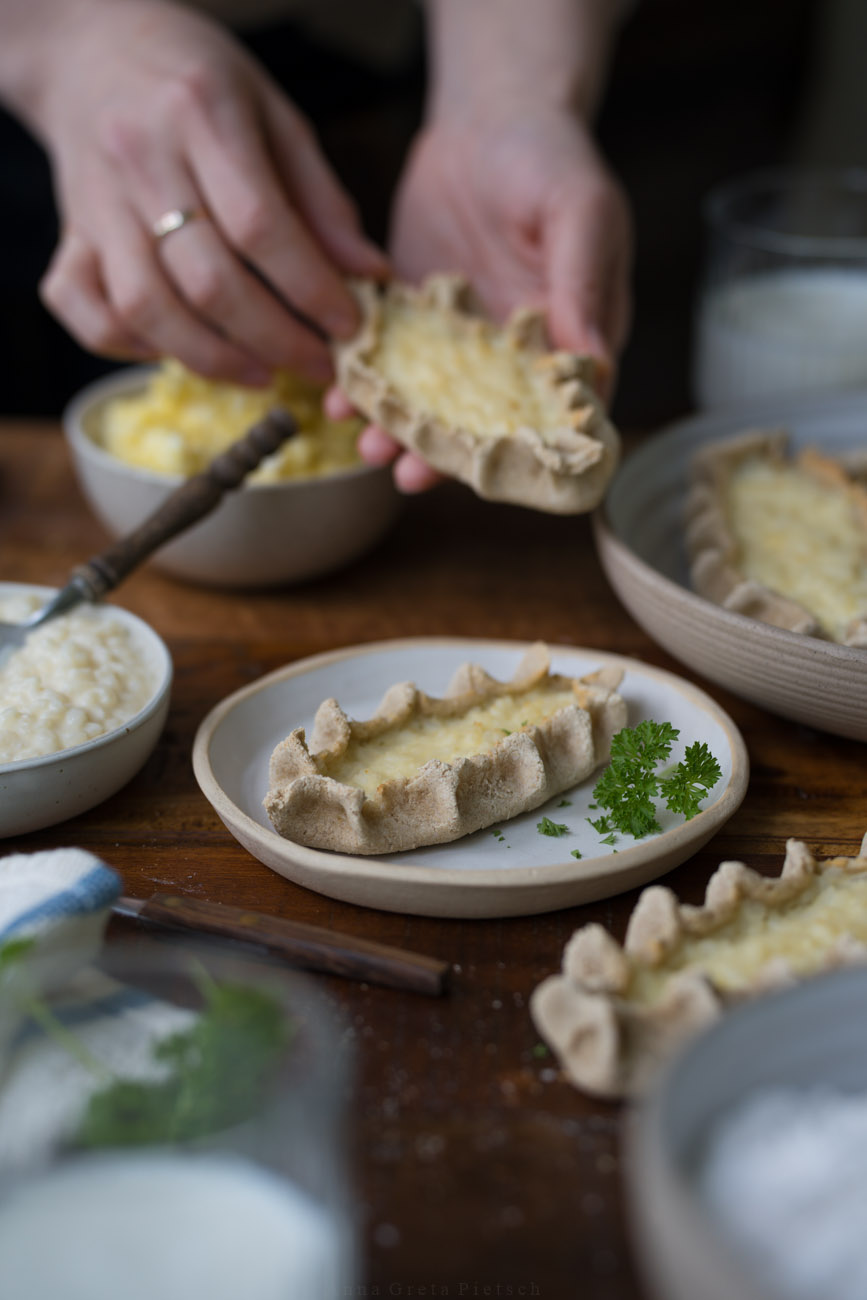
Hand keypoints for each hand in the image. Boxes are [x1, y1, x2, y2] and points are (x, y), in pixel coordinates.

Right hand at [31, 0, 387, 383]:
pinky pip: (83, 309)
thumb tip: (371, 274)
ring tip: (263, 373)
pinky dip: (128, 345)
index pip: (260, 225)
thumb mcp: (273, 112)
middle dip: (276, 340)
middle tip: (320, 365)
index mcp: (201, 114)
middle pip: (208, 280)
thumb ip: (320, 197)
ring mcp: (96, 203)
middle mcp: (140, 158)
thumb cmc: (197, 81)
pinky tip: (177, 350)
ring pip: (146, 307)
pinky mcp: (69, 235)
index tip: (350, 326)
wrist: (92, 49)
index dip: (312, 289)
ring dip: (212, 358)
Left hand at [354, 107, 631, 488]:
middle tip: (408, 475)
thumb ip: (584, 282)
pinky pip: (388, 360)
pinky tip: (338, 392)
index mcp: (570, 341)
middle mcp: (513, 356)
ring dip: (398, 427)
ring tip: (365, 444)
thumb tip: (594, 362)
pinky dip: (364, 379)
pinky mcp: (413, 320)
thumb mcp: (580, 210)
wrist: (487, 115)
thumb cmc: (550, 156)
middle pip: (483, 424)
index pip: (554, 415)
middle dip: (445, 455)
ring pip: (430, 402)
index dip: (525, 451)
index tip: (491, 473)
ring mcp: (459, 343)